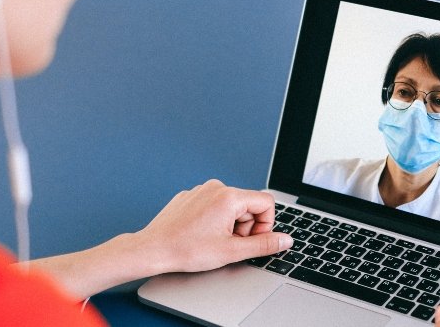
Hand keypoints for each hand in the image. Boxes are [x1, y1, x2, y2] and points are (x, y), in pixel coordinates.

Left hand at [137, 179, 292, 272]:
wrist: (153, 249)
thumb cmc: (187, 250)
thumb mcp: (232, 251)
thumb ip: (264, 245)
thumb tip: (285, 240)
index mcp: (229, 196)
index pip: (266, 203)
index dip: (265, 225)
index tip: (250, 240)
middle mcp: (216, 187)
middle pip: (249, 204)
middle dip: (246, 226)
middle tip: (229, 244)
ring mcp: (201, 190)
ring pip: (231, 206)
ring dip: (230, 224)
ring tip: (213, 240)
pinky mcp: (190, 196)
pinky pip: (213, 205)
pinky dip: (214, 220)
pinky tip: (200, 234)